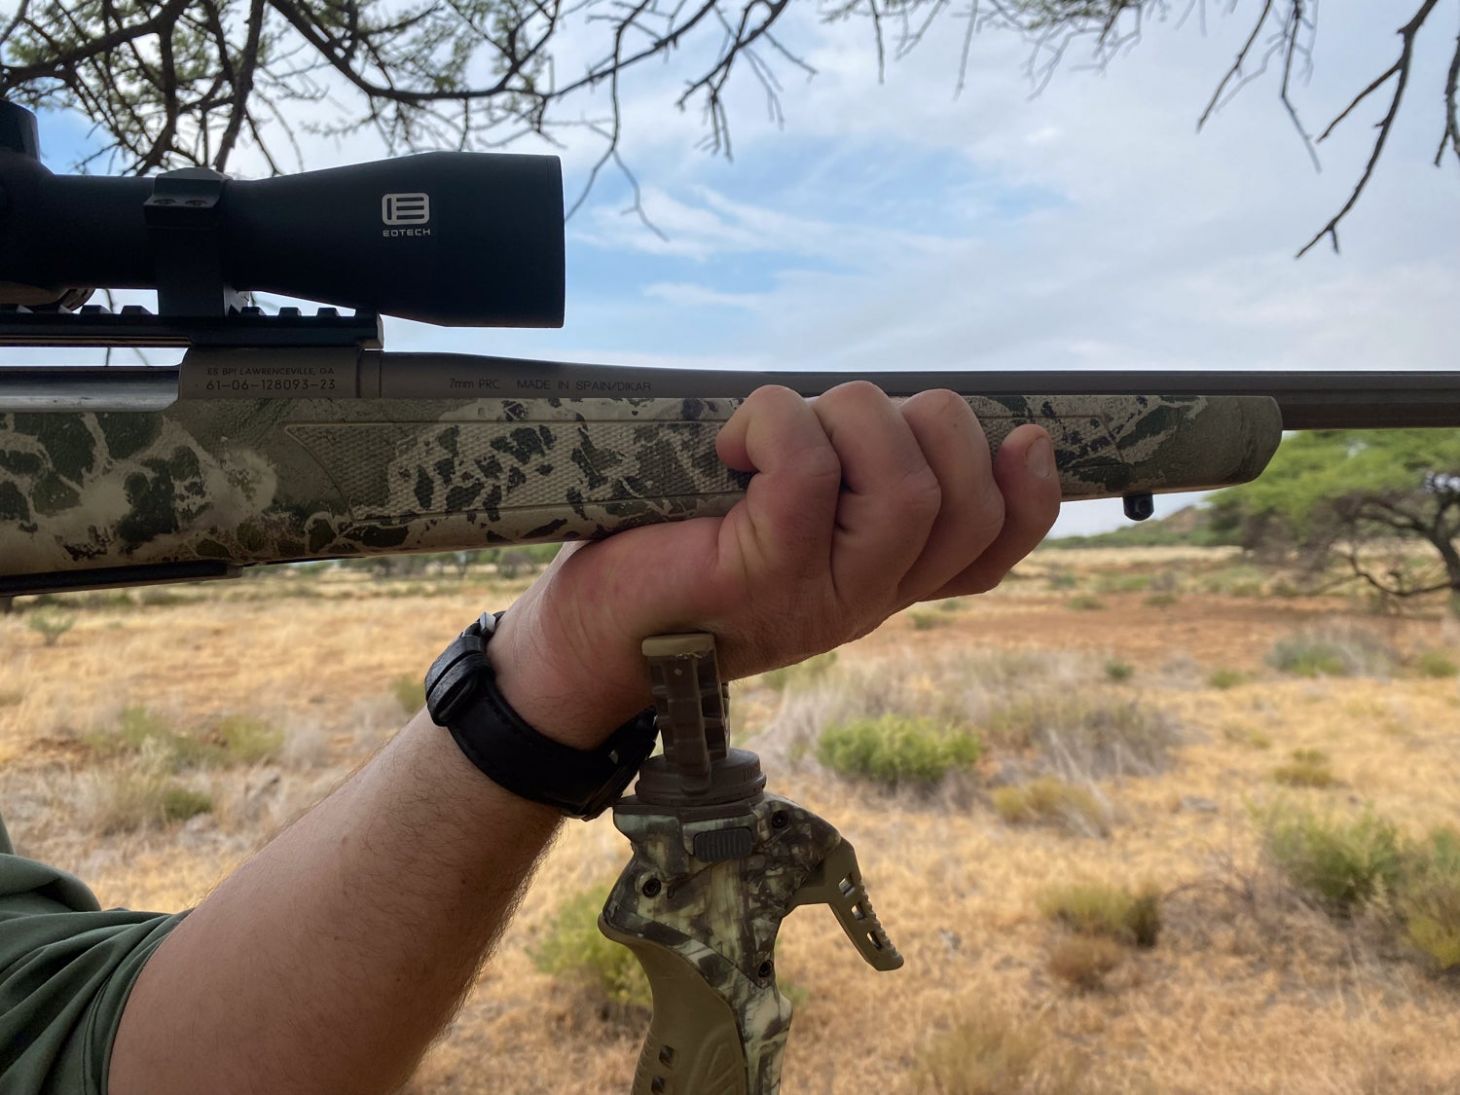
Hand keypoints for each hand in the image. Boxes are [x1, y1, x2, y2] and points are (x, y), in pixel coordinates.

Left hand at [487, 382, 1060, 746]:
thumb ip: (846, 487)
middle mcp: (867, 596)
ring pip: (906, 483)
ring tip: (776, 431)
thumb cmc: (679, 559)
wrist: (591, 641)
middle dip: (925, 422)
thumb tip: (899, 412)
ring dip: (848, 417)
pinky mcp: (763, 571)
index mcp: (882, 581)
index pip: (993, 547)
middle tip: (837, 421)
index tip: (1024, 438)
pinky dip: (774, 423)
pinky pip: (807, 468)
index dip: (1029, 492)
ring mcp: (822, 591)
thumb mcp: (781, 524)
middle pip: (963, 500)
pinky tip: (728, 445)